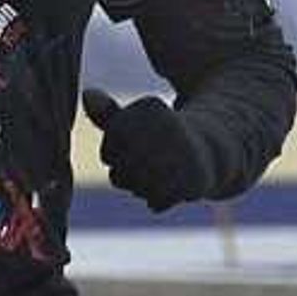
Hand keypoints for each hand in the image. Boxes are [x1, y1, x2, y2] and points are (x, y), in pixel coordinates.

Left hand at [82, 89, 210, 212]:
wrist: (210, 150)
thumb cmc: (160, 136)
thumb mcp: (133, 121)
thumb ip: (108, 115)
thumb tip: (87, 94)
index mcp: (149, 108)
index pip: (108, 148)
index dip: (112, 154)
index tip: (131, 147)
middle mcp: (167, 127)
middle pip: (119, 170)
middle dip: (124, 174)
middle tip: (145, 165)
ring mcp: (181, 153)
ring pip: (137, 187)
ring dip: (139, 187)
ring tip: (156, 175)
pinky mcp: (192, 178)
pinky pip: (155, 201)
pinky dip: (157, 200)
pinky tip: (168, 189)